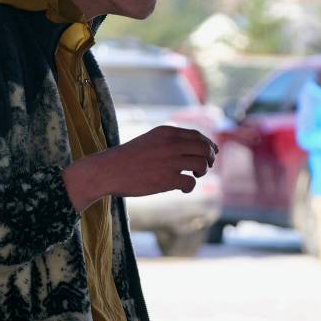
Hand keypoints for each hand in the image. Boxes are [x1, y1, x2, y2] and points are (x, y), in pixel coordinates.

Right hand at [63, 125, 217, 211]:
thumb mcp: (151, 140)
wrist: (108, 170)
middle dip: (210, 158)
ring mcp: (170, 161)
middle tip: (205, 167)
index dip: (208, 145)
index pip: (198, 135)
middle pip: (204, 148)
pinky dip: (190, 187)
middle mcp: (171, 144)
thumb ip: (171, 141)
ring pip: (202, 164)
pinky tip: (183, 189)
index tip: (212, 153)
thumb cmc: (129, 158)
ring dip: (201, 171)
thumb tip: (197, 148)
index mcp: (167, 132)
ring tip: (193, 176)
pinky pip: (191, 182)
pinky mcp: (167, 179)